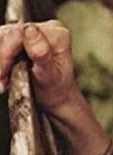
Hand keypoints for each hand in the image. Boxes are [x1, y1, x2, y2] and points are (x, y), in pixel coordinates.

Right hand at [0, 22, 110, 154]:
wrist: (64, 122)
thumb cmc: (64, 105)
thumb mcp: (54, 84)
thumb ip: (44, 58)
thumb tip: (32, 34)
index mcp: (56, 35)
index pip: (21, 32)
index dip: (7, 52)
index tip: (2, 76)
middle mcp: (43, 33)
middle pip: (5, 35)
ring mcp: (28, 42)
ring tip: (0, 85)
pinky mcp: (16, 55)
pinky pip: (2, 56)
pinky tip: (0, 83)